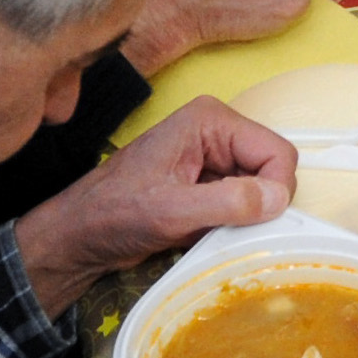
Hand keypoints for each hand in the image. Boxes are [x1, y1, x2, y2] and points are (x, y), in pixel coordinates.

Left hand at [14, 98, 297, 311]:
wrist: (78, 236)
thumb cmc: (113, 215)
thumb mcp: (171, 211)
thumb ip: (227, 202)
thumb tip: (279, 198)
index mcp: (211, 120)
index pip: (277, 152)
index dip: (275, 190)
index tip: (254, 223)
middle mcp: (217, 132)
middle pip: (271, 170)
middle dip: (258, 205)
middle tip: (227, 231)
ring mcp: (213, 158)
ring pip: (259, 190)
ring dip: (244, 218)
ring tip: (209, 233)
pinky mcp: (208, 183)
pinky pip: (241, 203)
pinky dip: (232, 224)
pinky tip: (205, 235)